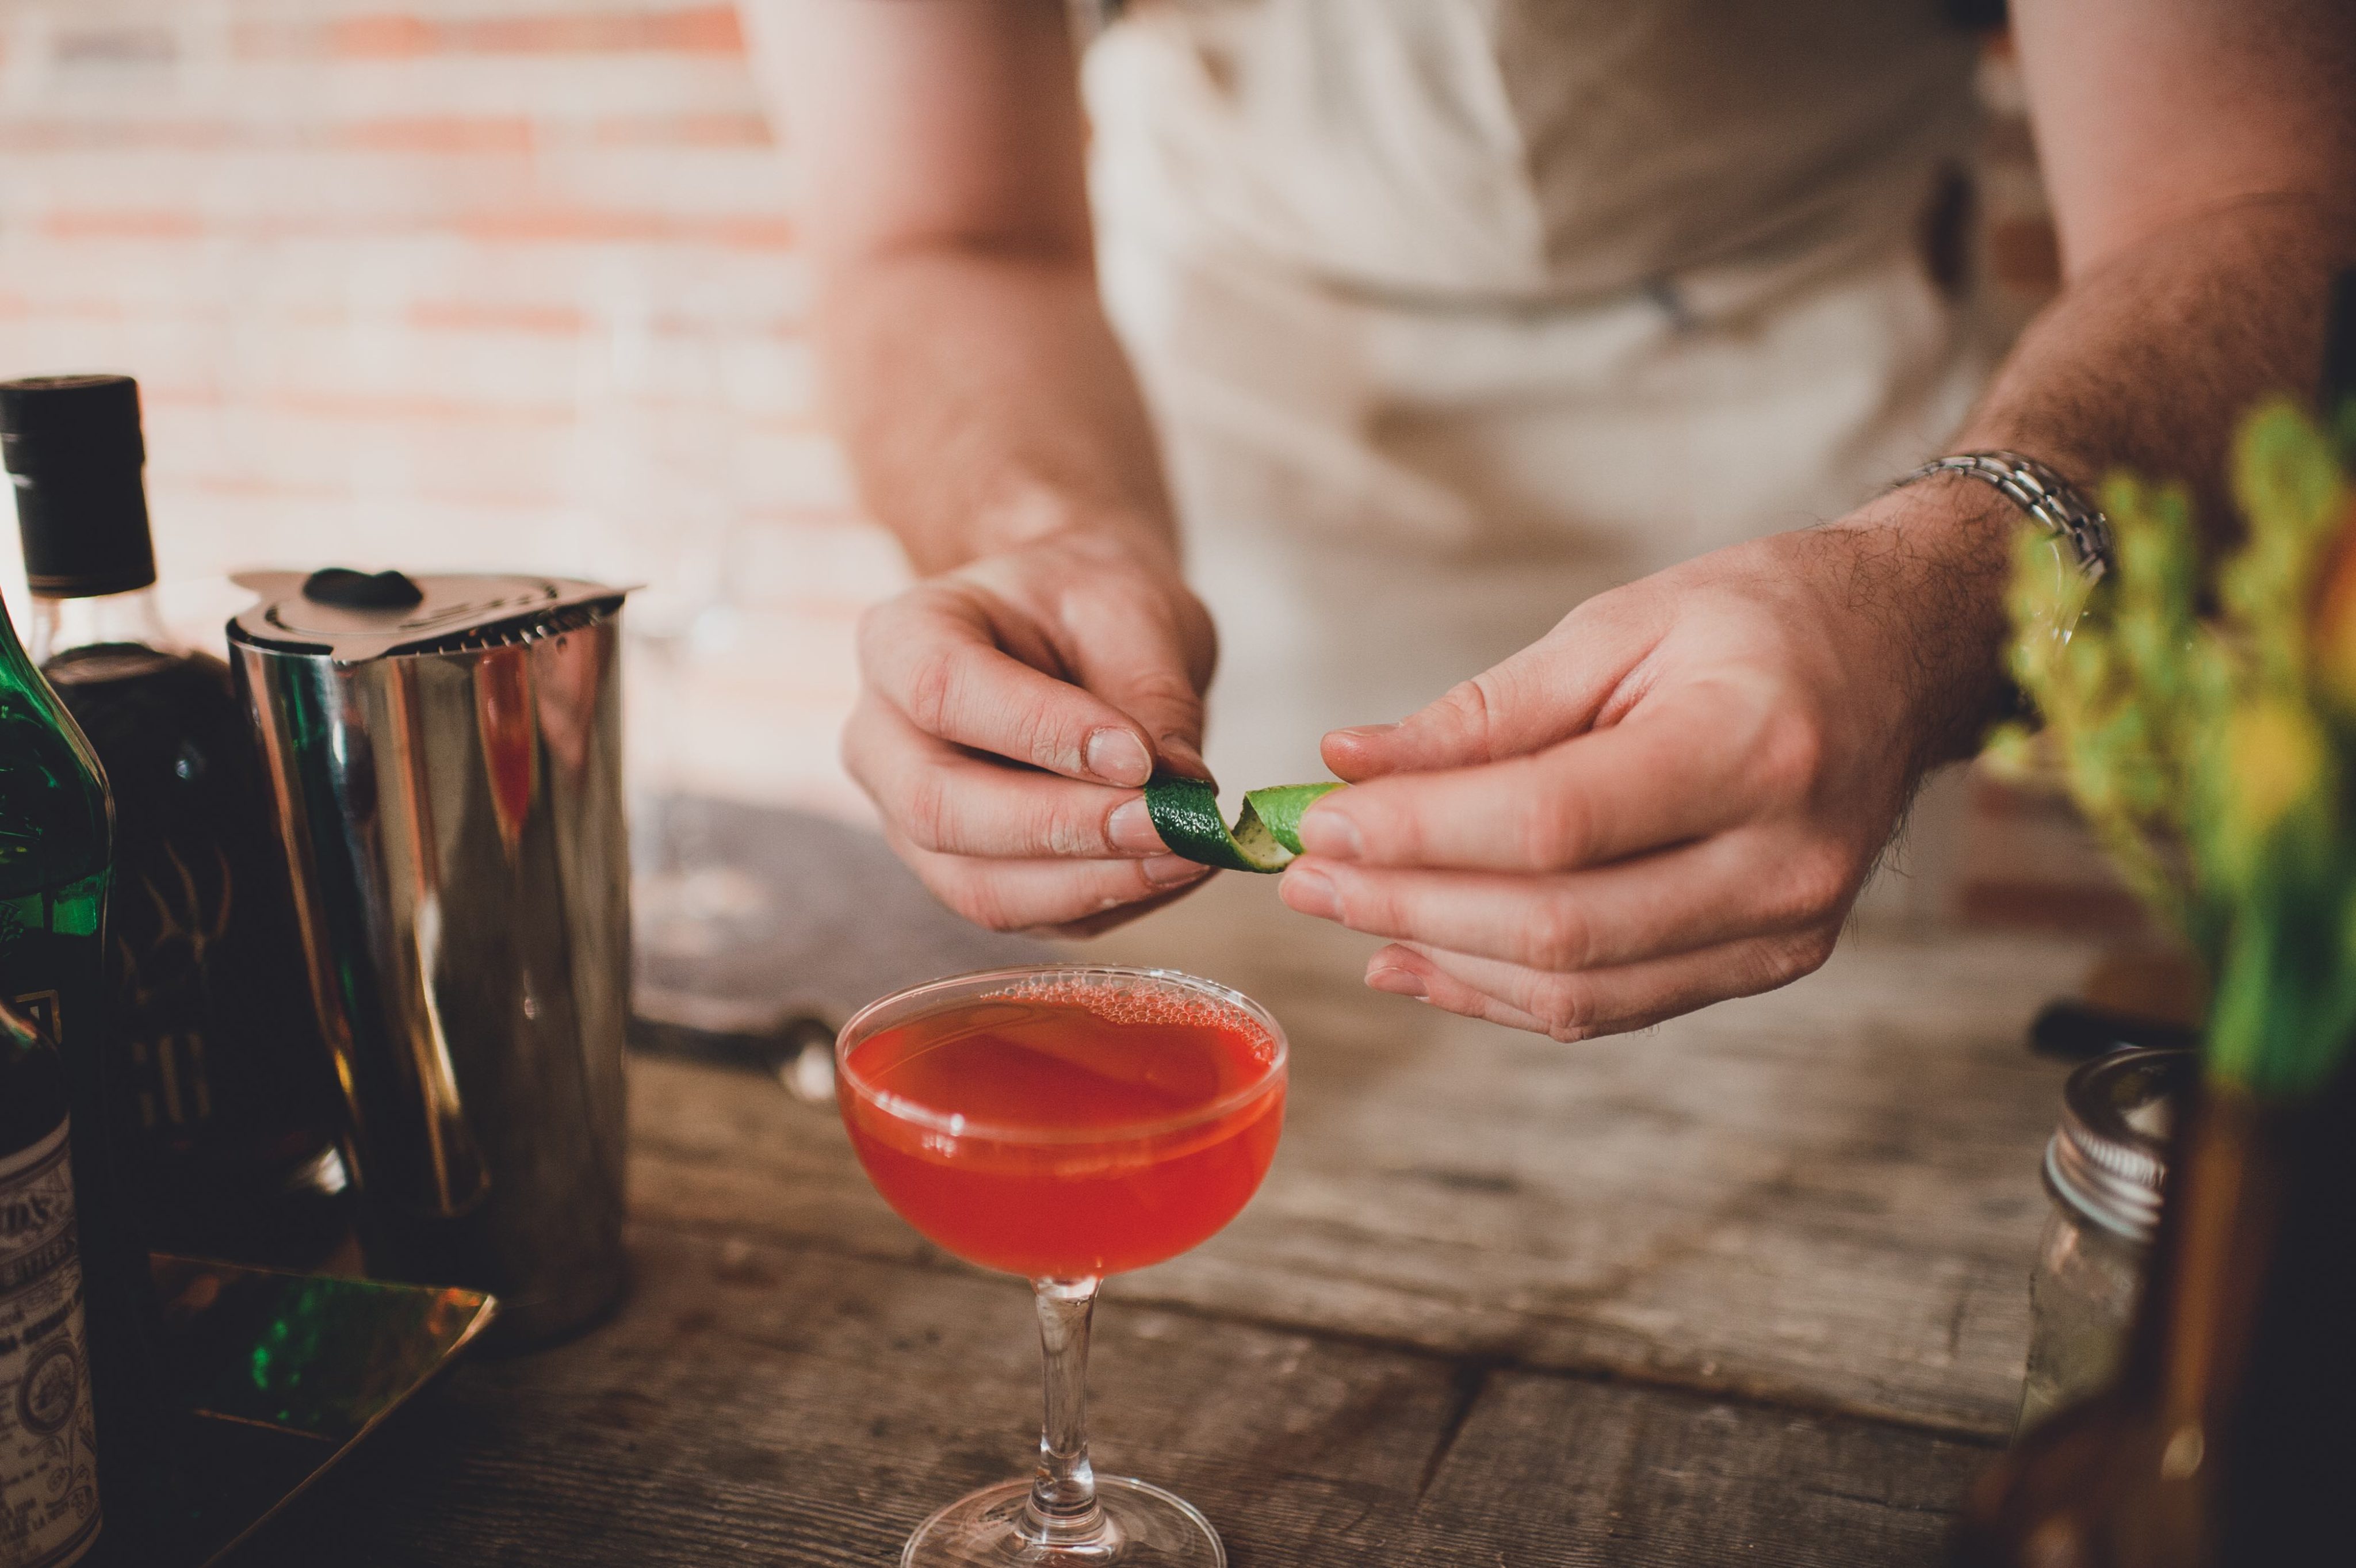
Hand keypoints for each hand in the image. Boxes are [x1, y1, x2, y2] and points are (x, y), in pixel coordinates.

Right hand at [845, 526, 1219, 934]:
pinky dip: (1106, 902)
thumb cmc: (1090, 604)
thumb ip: (1152, 697)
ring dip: (1090, 884)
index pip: (943, 691)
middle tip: (1169, 825)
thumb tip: (1180, 792)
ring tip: (1189, 854)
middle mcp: (883, 738)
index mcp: (900, 639)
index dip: (1040, 732)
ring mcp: (910, 819)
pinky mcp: (963, 872)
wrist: (1075, 628)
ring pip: (976, 886)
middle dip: (1063, 828)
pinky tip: (1175, 870)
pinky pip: (1025, 913)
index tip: (1139, 755)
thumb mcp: (1132, 612)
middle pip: (939, 808)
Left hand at [1276, 506, 2007, 1038]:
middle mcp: (1782, 859)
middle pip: (1559, 923)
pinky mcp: (1772, 961)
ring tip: (1345, 913)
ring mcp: (1787, 928)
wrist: (1911, 651)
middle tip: (1306, 875)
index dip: (1422, 833)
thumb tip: (1351, 764)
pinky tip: (1416, 957)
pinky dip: (1501, 991)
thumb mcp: (1624, 623)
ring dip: (1443, 958)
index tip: (1321, 819)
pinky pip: (1613, 1006)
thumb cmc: (1766, 618)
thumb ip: (1488, 709)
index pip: (1554, 822)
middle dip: (1409, 903)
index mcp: (1752, 747)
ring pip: (1579, 988)